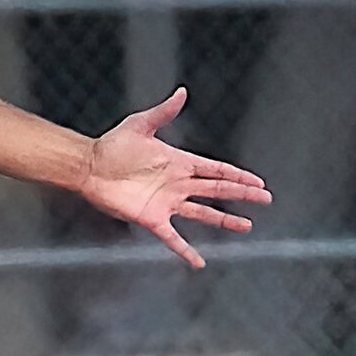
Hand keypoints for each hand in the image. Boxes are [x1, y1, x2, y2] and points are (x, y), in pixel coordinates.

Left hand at [81, 87, 269, 269]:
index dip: (237, 175)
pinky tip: (198, 263)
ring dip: (224, 220)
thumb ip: (163, 112)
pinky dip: (185, 251)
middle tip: (266, 199)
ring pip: (203, 213)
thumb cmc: (112, 145)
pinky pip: (172, 238)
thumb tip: (182, 92)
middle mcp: (178, 184)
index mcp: (180, 162)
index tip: (258, 182)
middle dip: (242, 194)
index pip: (216, 170)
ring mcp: (167, 202)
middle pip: (217, 190)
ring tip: (246, 227)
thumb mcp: (140, 125)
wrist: (89, 166)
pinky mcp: (152, 218)